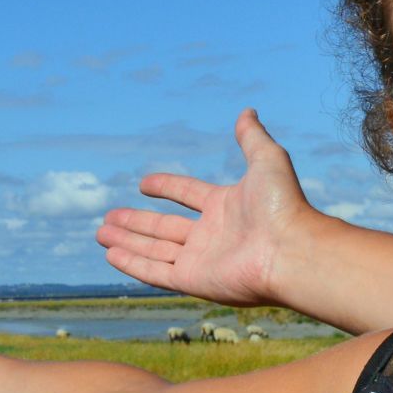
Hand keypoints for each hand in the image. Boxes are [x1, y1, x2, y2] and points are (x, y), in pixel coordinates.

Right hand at [96, 108, 316, 307]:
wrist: (291, 251)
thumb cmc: (283, 206)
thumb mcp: (267, 159)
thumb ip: (252, 137)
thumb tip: (247, 111)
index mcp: (226, 207)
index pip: (187, 194)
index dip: (166, 187)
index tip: (144, 183)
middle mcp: (211, 235)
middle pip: (164, 228)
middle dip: (135, 222)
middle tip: (108, 218)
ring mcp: (201, 260)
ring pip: (154, 250)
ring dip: (127, 242)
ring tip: (101, 233)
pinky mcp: (193, 281)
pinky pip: (155, 272)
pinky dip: (133, 264)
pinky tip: (111, 255)